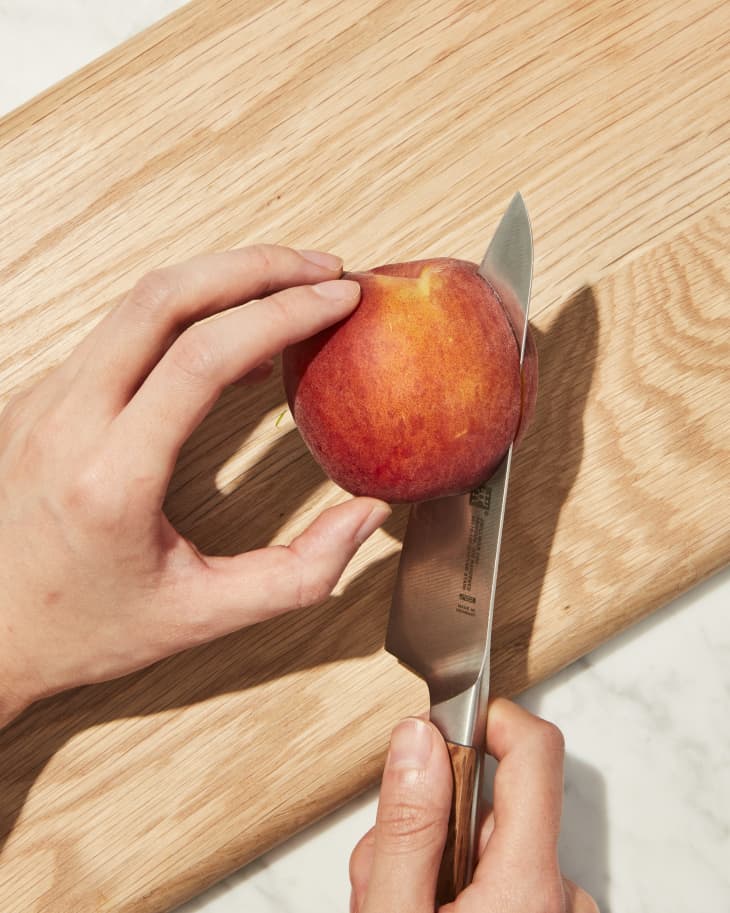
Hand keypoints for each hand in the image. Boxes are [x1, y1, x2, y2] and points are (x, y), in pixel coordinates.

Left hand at [0, 245, 390, 725]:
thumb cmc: (87, 628)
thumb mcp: (203, 617)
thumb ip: (299, 573)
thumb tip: (368, 513)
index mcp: (110, 478)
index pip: (201, 357)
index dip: (282, 313)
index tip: (337, 299)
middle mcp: (65, 423)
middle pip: (162, 297)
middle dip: (254, 267)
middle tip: (321, 267)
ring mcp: (42, 402)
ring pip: (136, 303)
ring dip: (219, 281)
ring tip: (286, 287)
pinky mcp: (38, 398)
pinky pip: (118, 332)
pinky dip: (184, 315)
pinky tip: (229, 335)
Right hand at [350, 699, 598, 911]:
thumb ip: (408, 826)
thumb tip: (417, 738)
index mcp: (530, 886)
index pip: (535, 750)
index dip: (486, 719)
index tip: (440, 726)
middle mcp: (559, 894)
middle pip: (489, 803)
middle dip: (428, 822)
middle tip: (383, 877)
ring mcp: (555, 912)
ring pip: (483, 843)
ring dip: (432, 862)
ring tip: (397, 907)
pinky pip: (495, 876)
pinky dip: (452, 889)